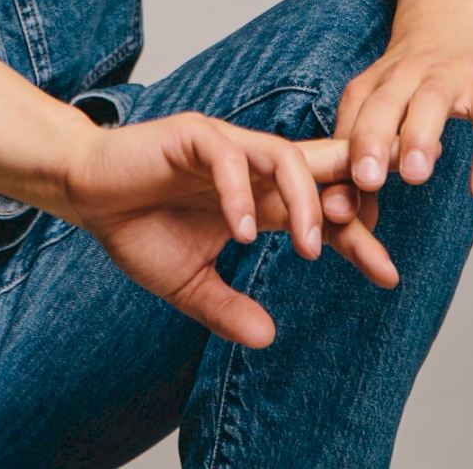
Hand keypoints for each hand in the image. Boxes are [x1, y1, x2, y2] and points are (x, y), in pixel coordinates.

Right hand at [62, 110, 399, 349]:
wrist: (85, 194)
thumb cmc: (135, 228)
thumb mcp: (189, 282)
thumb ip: (227, 307)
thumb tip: (268, 337)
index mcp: (258, 197)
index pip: (322, 208)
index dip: (356, 236)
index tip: (387, 275)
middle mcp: (250, 166)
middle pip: (321, 168)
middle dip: (357, 194)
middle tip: (375, 240)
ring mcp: (223, 146)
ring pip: (285, 155)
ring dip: (305, 199)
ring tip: (308, 246)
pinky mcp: (190, 135)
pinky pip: (226, 156)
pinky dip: (240, 193)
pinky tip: (240, 230)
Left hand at [321, 8, 472, 217]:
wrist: (452, 16)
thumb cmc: (410, 79)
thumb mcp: (381, 105)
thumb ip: (359, 157)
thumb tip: (337, 216)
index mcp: (372, 84)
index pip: (351, 122)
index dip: (340, 161)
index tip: (331, 204)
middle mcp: (405, 76)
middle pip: (382, 104)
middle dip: (371, 140)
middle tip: (364, 179)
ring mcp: (447, 77)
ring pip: (430, 103)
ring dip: (420, 137)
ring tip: (415, 176)